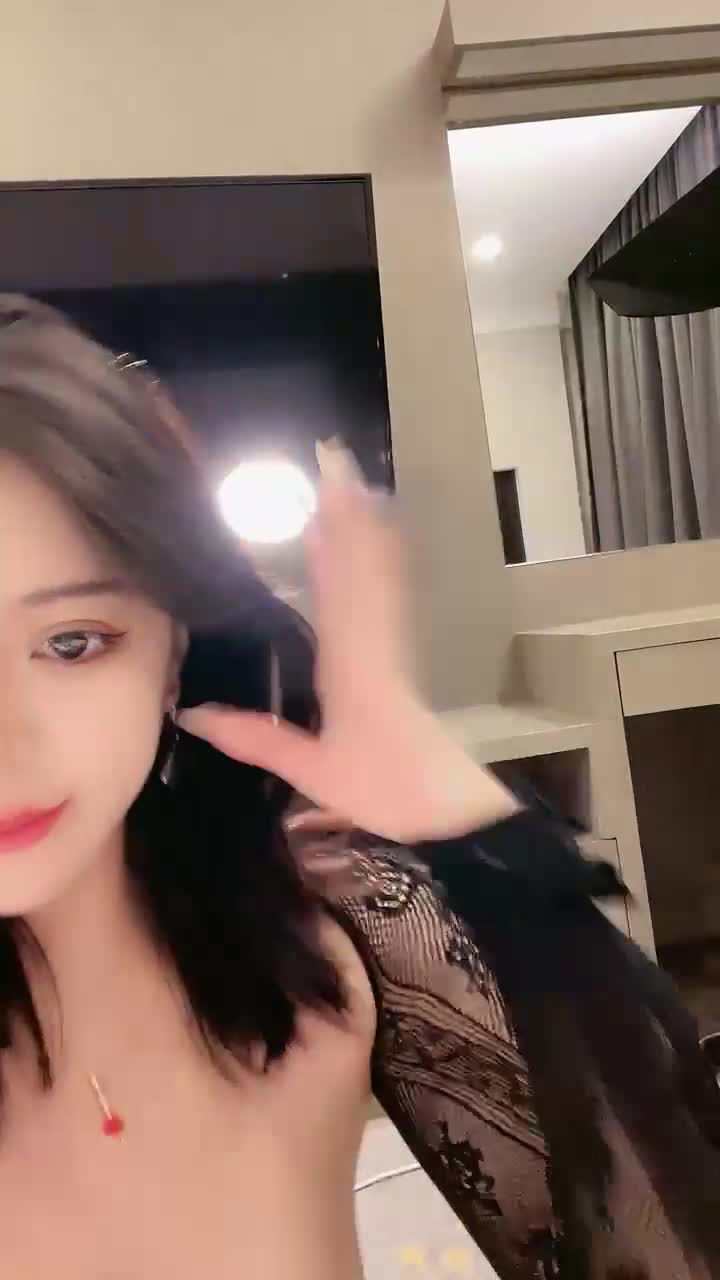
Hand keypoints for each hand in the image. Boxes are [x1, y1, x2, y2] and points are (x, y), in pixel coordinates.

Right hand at [178, 451, 515, 842]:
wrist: (448, 806)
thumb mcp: (312, 769)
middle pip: (361, 565)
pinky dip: (382, 558)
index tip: (320, 493)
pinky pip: (391, 593)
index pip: (337, 588)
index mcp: (349, 663)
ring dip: (365, 525)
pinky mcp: (403, 653)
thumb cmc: (382, 787)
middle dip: (347, 512)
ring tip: (351, 479)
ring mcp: (392, 643)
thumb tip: (190, 712)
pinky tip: (378, 536)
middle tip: (334, 459)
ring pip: (379, 572)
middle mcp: (373, 641)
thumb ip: (254, 736)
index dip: (330, 539)